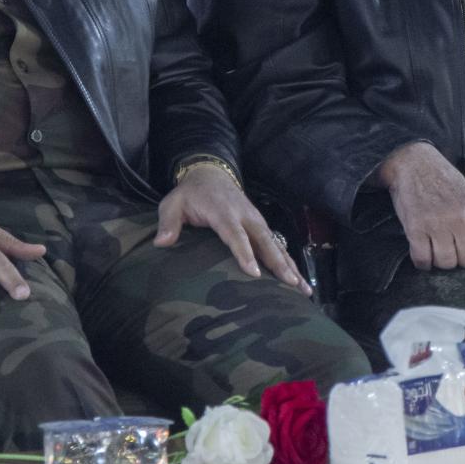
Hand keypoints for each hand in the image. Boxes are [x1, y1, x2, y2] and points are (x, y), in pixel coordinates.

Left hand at [155, 164, 308, 293]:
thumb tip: (161, 243)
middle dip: (278, 263)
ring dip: (291, 266)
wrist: (211, 174)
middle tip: (290, 284)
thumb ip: (168, 222)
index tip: (254, 273)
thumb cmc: (190, 194)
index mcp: (224, 212)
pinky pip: (278, 246)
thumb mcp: (173, 203)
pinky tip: (300, 282)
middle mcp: (246, 216)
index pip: (235, 235)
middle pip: (264, 241)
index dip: (245, 253)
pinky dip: (290, 262)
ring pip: (277, 245)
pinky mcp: (262, 226)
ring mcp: (257, 221)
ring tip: (303, 289)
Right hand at [378, 141, 464, 285]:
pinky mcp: (416, 227)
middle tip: (451, 238)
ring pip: (445, 263)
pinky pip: (423, 260)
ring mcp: (439, 222)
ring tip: (435, 238)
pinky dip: (422, 261)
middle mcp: (462, 217)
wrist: (415, 163)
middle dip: (459, 255)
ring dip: (439, 258)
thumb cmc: (448, 185)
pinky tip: (422, 247)